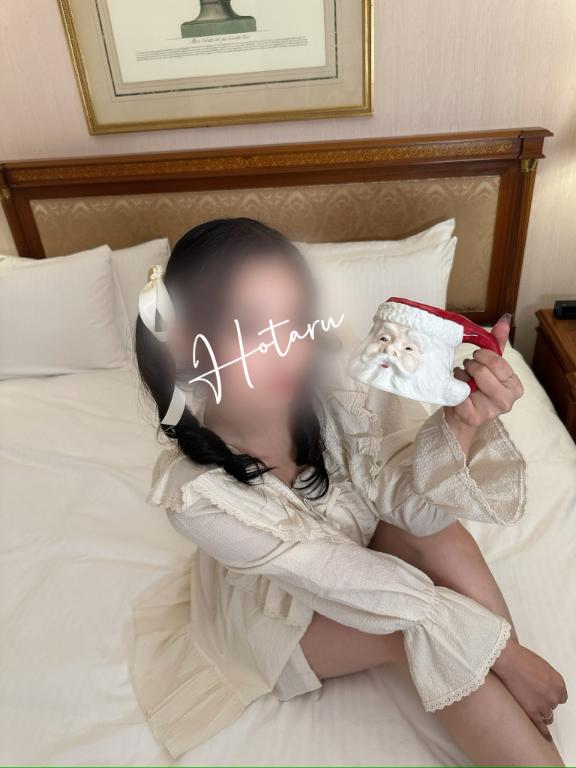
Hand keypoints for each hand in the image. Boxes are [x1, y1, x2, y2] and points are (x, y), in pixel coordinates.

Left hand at [445, 314, 523, 430]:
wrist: (462, 412)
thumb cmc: (477, 386)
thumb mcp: (490, 365)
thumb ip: (497, 343)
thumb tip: (505, 320)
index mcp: (515, 387)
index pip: (500, 364)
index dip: (484, 357)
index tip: (477, 356)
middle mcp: (507, 402)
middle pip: (484, 372)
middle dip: (472, 365)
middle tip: (468, 367)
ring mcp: (490, 412)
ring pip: (469, 381)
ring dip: (461, 375)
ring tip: (463, 378)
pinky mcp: (472, 417)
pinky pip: (457, 393)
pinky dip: (453, 387)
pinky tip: (456, 389)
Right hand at [492, 637, 567, 739]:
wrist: (509, 660)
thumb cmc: (521, 657)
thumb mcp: (541, 665)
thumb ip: (546, 678)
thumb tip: (542, 682)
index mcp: (558, 682)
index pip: (561, 697)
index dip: (552, 696)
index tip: (547, 696)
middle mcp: (554, 695)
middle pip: (553, 706)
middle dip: (545, 703)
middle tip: (534, 698)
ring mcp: (543, 705)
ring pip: (547, 716)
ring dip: (541, 714)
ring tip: (535, 712)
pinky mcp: (531, 711)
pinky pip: (540, 725)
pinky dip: (543, 732)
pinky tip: (545, 736)